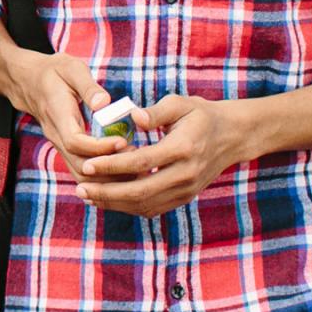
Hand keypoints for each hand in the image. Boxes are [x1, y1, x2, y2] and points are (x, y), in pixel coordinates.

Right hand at [4, 48, 126, 177]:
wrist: (29, 81)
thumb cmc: (54, 72)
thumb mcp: (72, 68)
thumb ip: (88, 86)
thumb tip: (105, 103)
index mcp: (57, 115)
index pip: (75, 141)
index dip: (99, 146)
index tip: (122, 141)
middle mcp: (56, 135)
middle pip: (79, 165)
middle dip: (108, 167)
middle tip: (135, 156)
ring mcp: (59, 145)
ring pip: (80, 173)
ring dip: (106, 176)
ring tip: (132, 164)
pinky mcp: (65, 148)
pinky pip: (81, 169)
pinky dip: (101, 175)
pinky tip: (122, 168)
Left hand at [72, 95, 243, 216]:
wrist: (231, 136)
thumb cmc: (200, 115)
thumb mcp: (180, 103)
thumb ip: (156, 111)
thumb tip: (133, 117)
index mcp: (184, 148)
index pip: (141, 162)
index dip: (112, 165)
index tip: (88, 164)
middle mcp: (186, 174)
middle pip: (141, 191)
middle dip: (107, 192)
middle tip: (80, 188)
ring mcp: (186, 190)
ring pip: (145, 204)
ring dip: (114, 204)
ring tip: (88, 196)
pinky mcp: (184, 197)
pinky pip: (153, 208)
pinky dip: (128, 207)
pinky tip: (108, 199)